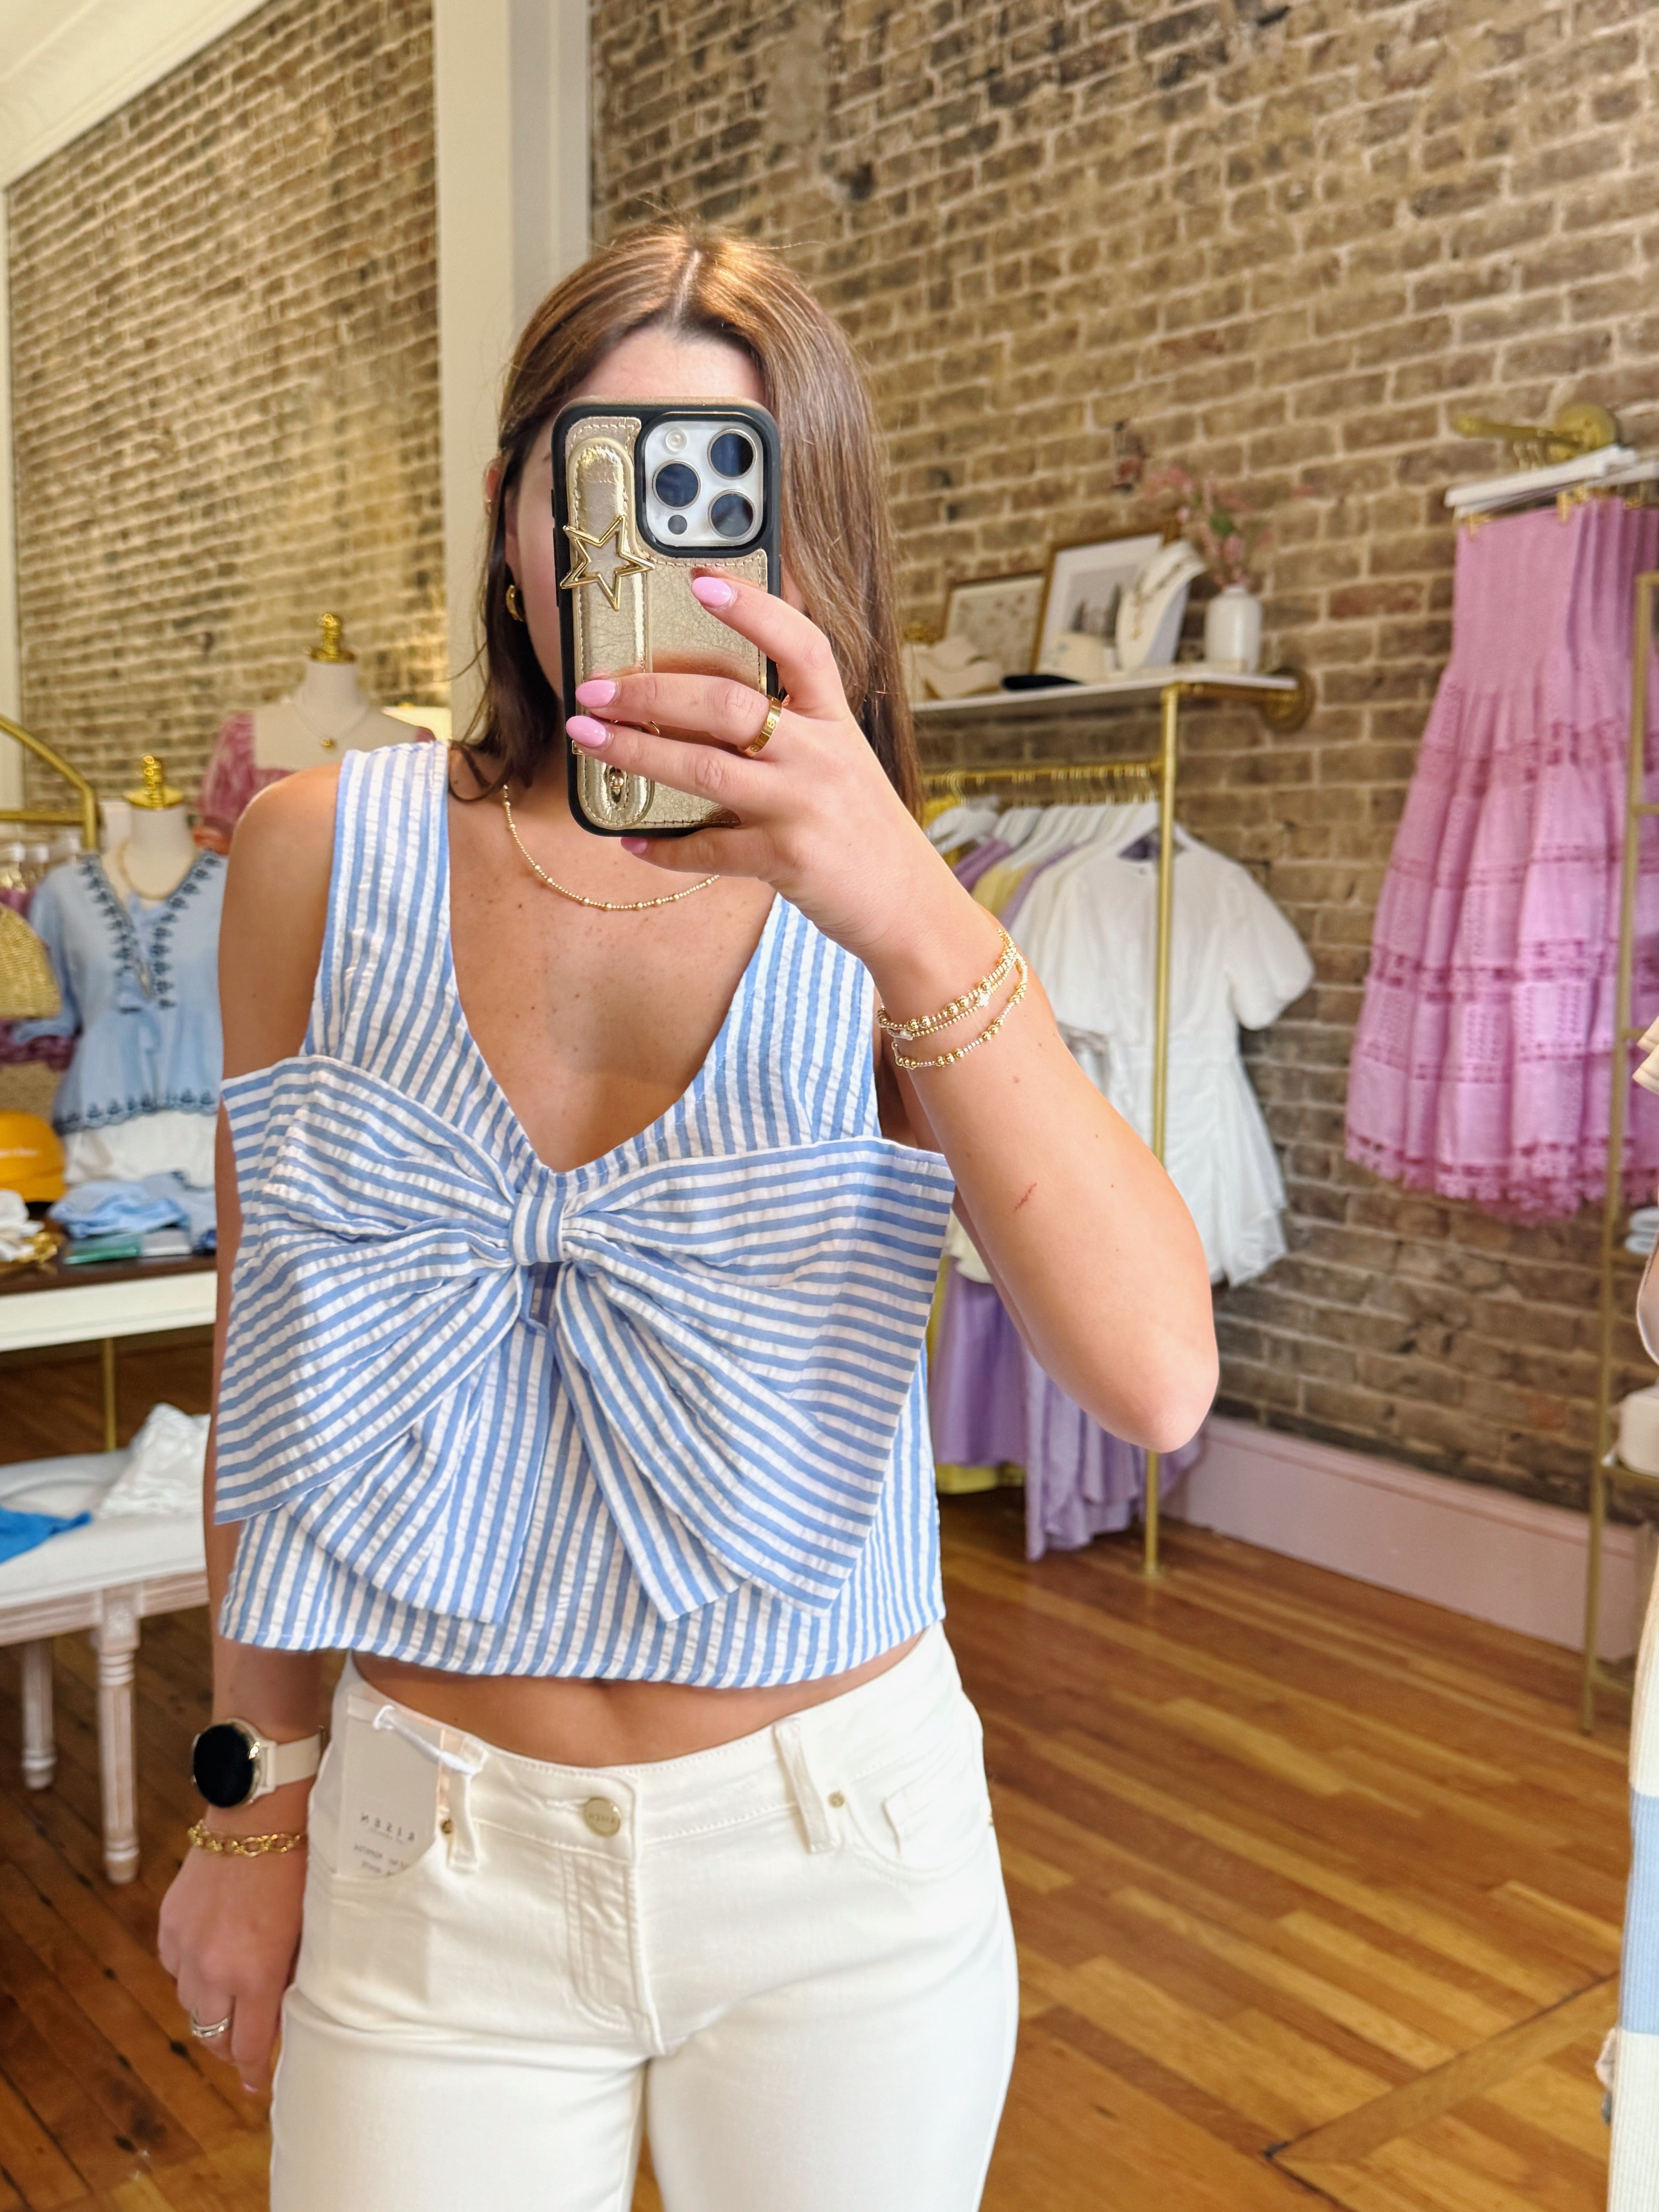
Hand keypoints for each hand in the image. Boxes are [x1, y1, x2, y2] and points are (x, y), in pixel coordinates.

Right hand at [158, 1824, 307, 2094]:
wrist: (259, 1814)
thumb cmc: (298, 1866)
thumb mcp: (308, 1929)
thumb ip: (292, 1975)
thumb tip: (285, 2009)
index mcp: (255, 1974)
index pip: (248, 2046)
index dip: (253, 2072)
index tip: (256, 2085)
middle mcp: (213, 1969)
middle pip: (211, 2034)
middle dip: (228, 2047)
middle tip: (244, 2045)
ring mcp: (187, 1946)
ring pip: (190, 2002)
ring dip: (210, 2006)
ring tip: (231, 1994)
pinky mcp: (169, 1923)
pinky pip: (174, 1965)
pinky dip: (191, 1969)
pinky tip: (211, 1954)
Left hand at [562, 573, 956, 967]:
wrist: (908, 906)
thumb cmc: (862, 831)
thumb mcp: (842, 764)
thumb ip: (792, 730)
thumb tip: (705, 705)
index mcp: (836, 721)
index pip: (800, 644)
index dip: (753, 608)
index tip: (700, 581)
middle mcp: (821, 755)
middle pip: (727, 704)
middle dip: (651, 691)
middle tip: (596, 690)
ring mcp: (803, 807)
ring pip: (704, 767)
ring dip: (637, 751)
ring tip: (589, 740)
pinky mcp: (786, 859)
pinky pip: (708, 848)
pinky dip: (663, 848)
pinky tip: (629, 841)